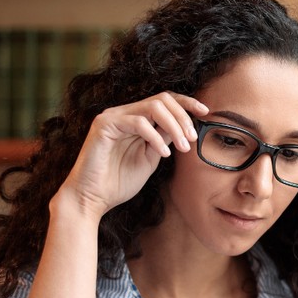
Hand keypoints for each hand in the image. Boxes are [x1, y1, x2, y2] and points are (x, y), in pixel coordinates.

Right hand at [58, 92, 208, 219]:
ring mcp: (112, 117)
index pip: (164, 100)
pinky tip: (164, 153)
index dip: (186, 103)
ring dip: (174, 126)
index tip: (206, 112)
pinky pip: (138, 122)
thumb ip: (164, 140)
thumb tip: (185, 126)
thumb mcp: (151, 158)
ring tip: (184, 146)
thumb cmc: (118, 182)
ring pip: (153, 107)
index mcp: (135, 119)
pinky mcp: (104, 125)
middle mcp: (123, 113)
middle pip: (162, 99)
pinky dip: (155, 137)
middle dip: (183, 116)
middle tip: (193, 138)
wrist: (92, 199)